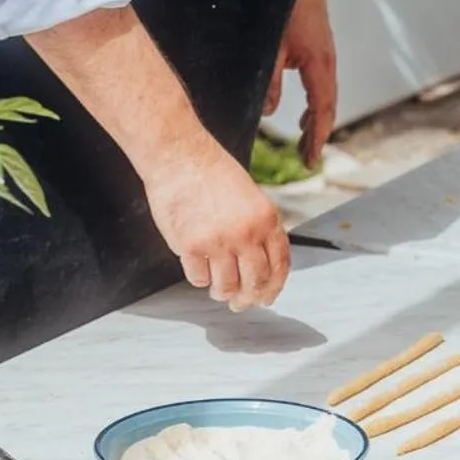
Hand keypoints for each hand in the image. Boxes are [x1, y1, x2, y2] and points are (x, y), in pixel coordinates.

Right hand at [142, 137, 289, 309]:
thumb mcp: (252, 198)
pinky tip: (196, 266)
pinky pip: (199, 279)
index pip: (279, 266)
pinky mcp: (192, 246)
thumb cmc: (212, 175)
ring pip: (227, 287)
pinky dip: (198, 278)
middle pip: (255, 283)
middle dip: (248, 299)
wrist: (180, 156)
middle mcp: (247, 233)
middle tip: (239, 303)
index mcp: (267, 220)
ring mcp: (219, 241)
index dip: (273, 288)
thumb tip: (263, 268)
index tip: (266, 298)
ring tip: (216, 289)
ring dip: (221, 292)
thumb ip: (260, 230)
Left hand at [264, 0, 336, 168]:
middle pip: (327, 104)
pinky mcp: (315, 38)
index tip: (310, 161)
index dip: (317, 139)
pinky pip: (318, 76)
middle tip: (307, 157)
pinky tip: (304, 103)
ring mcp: (322, 47)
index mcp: (319, 62)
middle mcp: (326, 56)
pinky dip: (313, 96)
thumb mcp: (267, 47)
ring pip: (323, 90)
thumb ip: (267, 82)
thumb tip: (269, 112)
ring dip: (316, 114)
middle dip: (317, 132)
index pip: (323, 110)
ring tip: (306, 135)